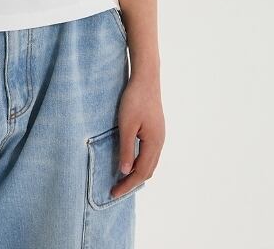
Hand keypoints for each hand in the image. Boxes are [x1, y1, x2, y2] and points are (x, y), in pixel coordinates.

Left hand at [110, 74, 164, 198]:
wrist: (146, 78)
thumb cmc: (135, 100)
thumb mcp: (127, 125)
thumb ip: (126, 149)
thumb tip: (125, 171)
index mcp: (154, 143)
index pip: (141, 172)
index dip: (127, 185)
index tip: (113, 193)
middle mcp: (160, 142)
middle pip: (148, 171)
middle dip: (132, 182)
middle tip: (116, 189)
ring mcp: (159, 136)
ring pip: (150, 162)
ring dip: (137, 173)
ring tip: (122, 179)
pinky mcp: (155, 129)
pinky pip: (149, 153)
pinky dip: (140, 162)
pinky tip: (130, 160)